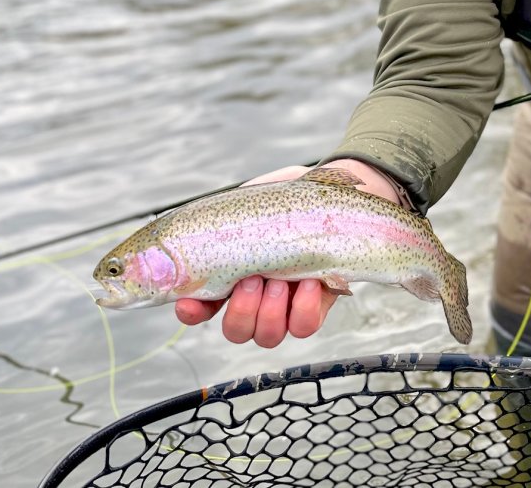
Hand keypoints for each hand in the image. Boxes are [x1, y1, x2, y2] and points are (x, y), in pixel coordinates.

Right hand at [174, 159, 403, 346]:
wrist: (340, 196)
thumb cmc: (291, 197)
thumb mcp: (252, 200)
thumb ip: (225, 219)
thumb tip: (193, 225)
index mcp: (230, 273)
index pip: (200, 305)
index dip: (191, 312)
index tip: (190, 302)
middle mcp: (256, 296)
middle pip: (235, 331)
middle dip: (240, 311)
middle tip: (252, 279)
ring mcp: (287, 304)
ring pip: (266, 336)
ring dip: (269, 312)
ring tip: (280, 279)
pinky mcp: (317, 305)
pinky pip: (303, 326)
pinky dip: (303, 308)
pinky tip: (309, 280)